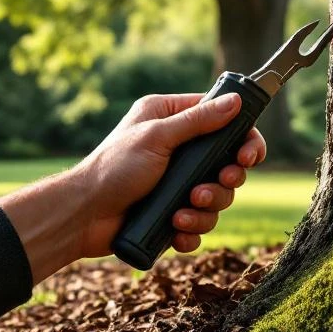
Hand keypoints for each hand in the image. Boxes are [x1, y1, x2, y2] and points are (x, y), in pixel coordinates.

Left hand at [70, 92, 266, 258]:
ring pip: (216, 196)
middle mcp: (176, 149)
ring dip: (207, 207)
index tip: (250, 155)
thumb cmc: (113, 168)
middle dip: (225, 179)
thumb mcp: (157, 137)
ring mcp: (175, 183)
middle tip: (221, 182)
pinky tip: (178, 230)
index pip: (221, 120)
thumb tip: (235, 101)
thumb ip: (198, 121)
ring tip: (184, 212)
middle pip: (225, 163)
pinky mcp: (172, 212)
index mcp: (170, 119)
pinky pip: (200, 222)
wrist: (82, 217)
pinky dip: (193, 229)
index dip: (243, 138)